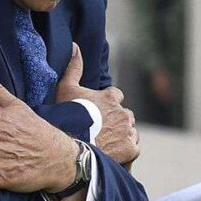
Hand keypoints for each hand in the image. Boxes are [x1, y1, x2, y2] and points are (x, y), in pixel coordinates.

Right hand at [54, 44, 139, 166]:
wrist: (71, 146)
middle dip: (116, 121)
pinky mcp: (130, 149)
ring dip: (122, 136)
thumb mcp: (66, 89)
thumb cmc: (67, 116)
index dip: (107, 104)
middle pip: (125, 115)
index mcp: (111, 97)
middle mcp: (123, 112)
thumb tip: (75, 46)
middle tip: (101, 131)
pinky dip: (126, 151)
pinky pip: (134, 148)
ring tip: (106, 144)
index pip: (116, 96)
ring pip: (130, 131)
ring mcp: (128, 131)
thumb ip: (73, 67)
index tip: (98, 113)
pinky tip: (114, 154)